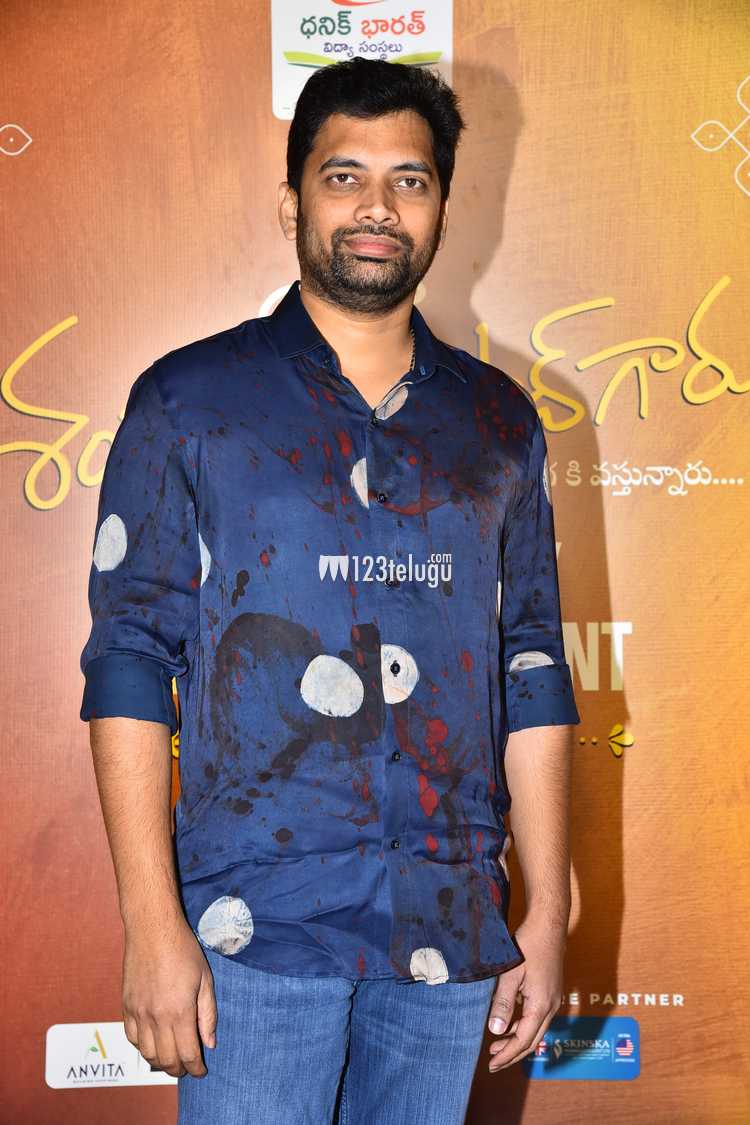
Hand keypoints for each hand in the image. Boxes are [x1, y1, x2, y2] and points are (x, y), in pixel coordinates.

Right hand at [122, 913, 216, 1077]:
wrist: (152, 930)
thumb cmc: (183, 950)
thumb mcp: (205, 979)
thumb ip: (208, 1014)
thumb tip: (210, 1043)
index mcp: (179, 1012)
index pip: (188, 1054)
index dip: (197, 1068)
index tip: (202, 1071)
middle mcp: (156, 1017)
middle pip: (167, 1060)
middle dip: (180, 1069)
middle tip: (188, 1068)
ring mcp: (138, 1013)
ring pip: (147, 1054)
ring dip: (160, 1062)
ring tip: (171, 1060)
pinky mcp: (126, 1006)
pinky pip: (132, 1038)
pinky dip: (143, 1048)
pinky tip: (152, 1044)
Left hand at [486, 914, 564, 1070]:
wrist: (549, 925)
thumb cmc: (528, 945)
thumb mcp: (511, 974)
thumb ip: (503, 1003)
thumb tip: (496, 1031)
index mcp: (541, 1005)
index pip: (523, 1040)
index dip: (507, 1055)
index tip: (492, 1065)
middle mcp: (551, 1006)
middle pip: (532, 1040)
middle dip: (513, 1053)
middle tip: (493, 1063)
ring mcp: (553, 999)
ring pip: (536, 1029)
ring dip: (518, 1039)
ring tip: (497, 1045)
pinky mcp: (551, 991)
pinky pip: (538, 1017)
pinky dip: (524, 1025)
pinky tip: (511, 1024)